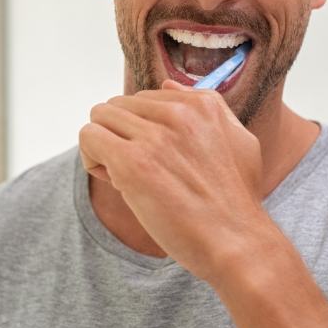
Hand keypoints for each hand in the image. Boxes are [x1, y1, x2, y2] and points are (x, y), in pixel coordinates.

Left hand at [79, 80, 268, 285]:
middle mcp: (178, 113)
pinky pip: (89, 138)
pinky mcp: (133, 162)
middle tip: (138, 171)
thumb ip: (207, 108)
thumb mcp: (238, 140)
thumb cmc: (236, 201)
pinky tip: (115, 182)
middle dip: (120, 136)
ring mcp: (155, 136)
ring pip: (100, 118)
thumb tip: (167, 85)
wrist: (237, 242)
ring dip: (104, 147)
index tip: (156, 158)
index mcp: (202, 104)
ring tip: (125, 177)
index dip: (142, 129)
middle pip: (118, 106)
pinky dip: (92, 159)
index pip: (145, 98)